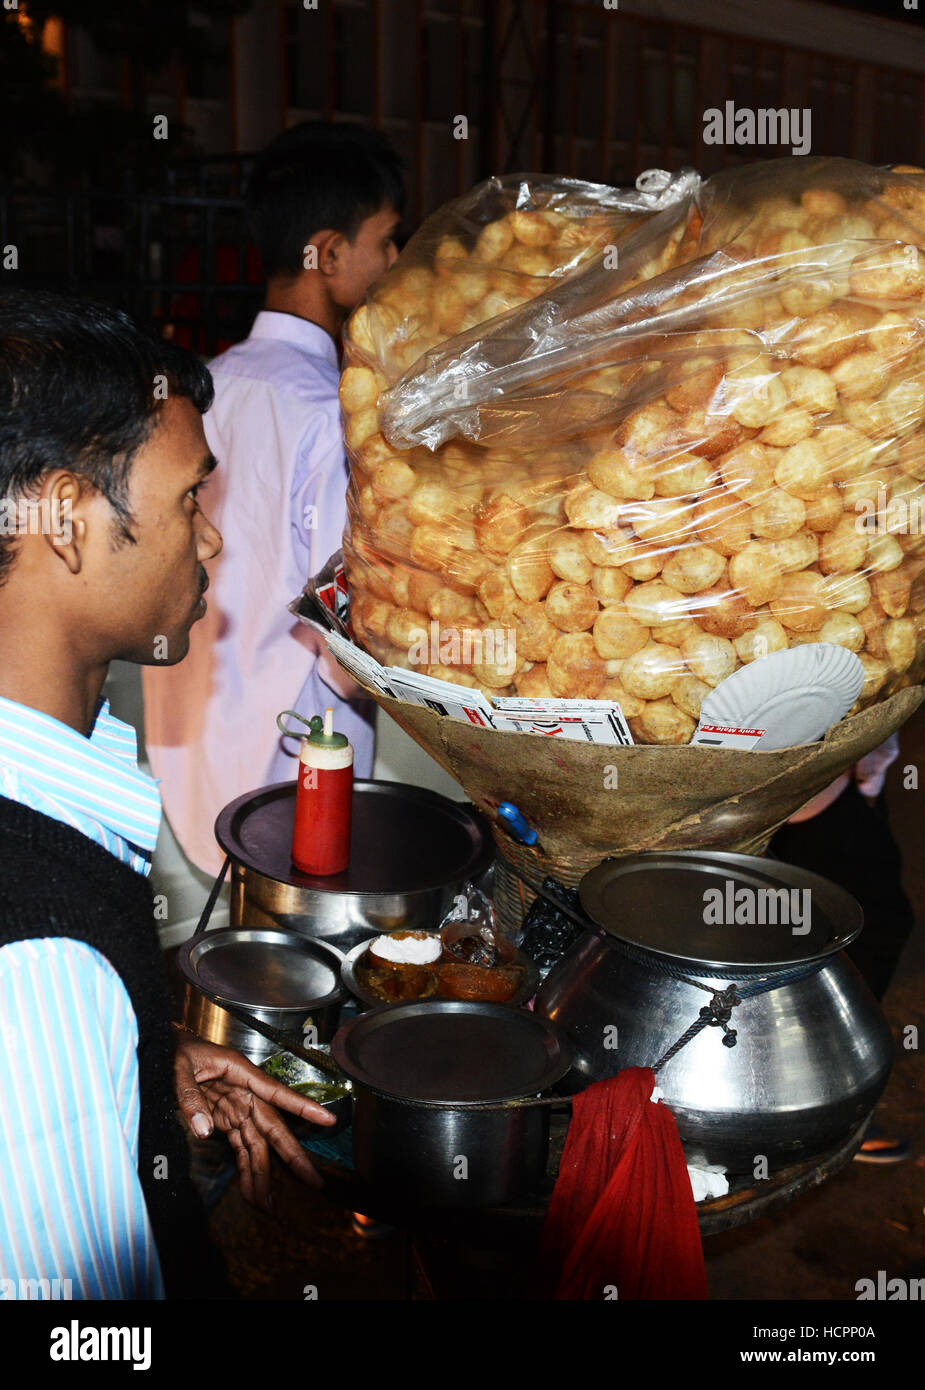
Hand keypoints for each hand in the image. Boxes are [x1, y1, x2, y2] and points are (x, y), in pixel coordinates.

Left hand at [172, 1029, 336, 1210]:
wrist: (161, 1050)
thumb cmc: (174, 1051)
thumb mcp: (177, 1068)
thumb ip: (189, 1097)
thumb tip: (204, 1130)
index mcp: (240, 1072)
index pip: (275, 1092)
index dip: (302, 1107)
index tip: (327, 1120)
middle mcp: (245, 1092)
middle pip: (272, 1127)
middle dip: (291, 1156)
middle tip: (313, 1182)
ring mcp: (235, 1107)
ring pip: (257, 1144)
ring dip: (261, 1174)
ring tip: (267, 1206)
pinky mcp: (224, 1119)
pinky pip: (239, 1147)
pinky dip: (244, 1169)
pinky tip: (250, 1193)